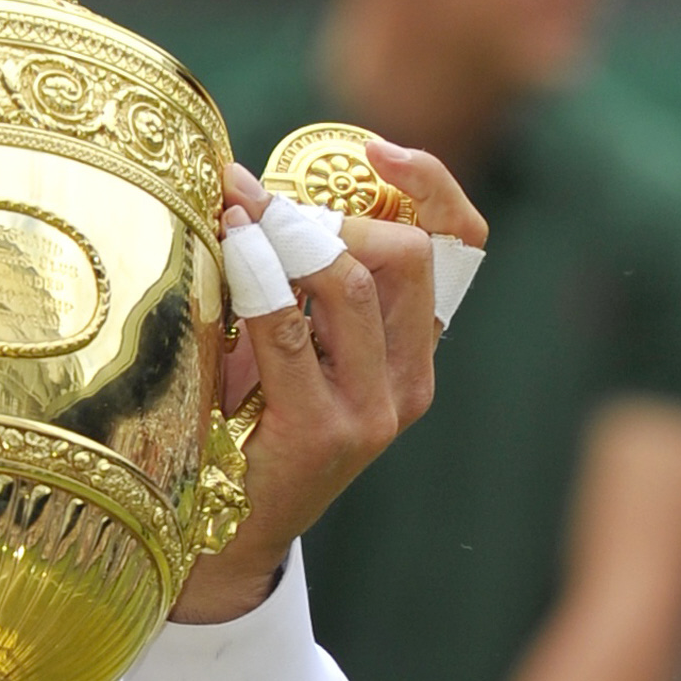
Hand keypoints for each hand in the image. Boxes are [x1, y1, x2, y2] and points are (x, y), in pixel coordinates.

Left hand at [172, 144, 483, 622]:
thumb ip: (290, 278)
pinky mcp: (328, 429)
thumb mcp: (281, 340)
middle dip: (330, 210)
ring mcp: (376, 407)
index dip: (431, 185)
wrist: (220, 534)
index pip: (460, 247)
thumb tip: (246, 181)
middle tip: (258, 199)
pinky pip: (293, 330)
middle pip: (408, 254)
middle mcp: (410, 378)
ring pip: (356, 284)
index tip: (376, 146)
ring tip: (233, 211)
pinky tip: (229, 247)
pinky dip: (258, 277)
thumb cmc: (240, 420)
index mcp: (413, 349)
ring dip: (287, 234)